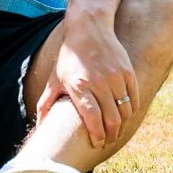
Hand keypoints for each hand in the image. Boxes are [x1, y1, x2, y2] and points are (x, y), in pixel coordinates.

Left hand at [36, 10, 136, 146]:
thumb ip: (46, 102)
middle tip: (108, 141)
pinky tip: (125, 117)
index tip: (97, 143)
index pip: (92, 118)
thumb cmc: (69, 57)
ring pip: (125, 111)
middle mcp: (98, 82)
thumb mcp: (55, 78)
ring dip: (122, 126)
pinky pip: (133, 99)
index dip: (97, 134)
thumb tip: (38, 125)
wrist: (89, 29)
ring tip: (116, 132)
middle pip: (111, 119)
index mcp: (78, 85)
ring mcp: (115, 77)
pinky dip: (131, 111)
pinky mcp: (127, 73)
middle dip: (111, 135)